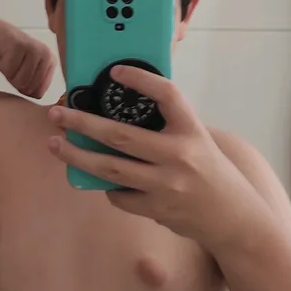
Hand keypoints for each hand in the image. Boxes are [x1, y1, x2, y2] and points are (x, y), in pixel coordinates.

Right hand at [0, 17, 55, 99]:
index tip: (20, 74)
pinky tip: (2, 54)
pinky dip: (1, 65)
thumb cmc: (7, 56)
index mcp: (50, 62)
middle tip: (12, 65)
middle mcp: (46, 54)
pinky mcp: (19, 45)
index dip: (24, 89)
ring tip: (8, 59)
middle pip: (29, 88)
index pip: (39, 93)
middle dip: (15, 81)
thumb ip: (34, 86)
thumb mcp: (25, 74)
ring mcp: (34, 48)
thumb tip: (38, 96)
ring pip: (20, 81)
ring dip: (8, 73)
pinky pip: (9, 70)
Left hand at [47, 64, 265, 248]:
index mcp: (192, 131)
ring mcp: (166, 185)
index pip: (167, 95)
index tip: (116, 71)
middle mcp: (179, 155)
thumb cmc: (213, 175)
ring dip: (77, 155)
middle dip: (81, 123)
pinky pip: (119, 195)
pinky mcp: (156, 208)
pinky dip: (106, 186)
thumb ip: (169, 127)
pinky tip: (98, 178)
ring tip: (55, 144)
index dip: (141, 79)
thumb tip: (125, 110)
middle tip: (57, 114)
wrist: (234, 219)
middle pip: (120, 135)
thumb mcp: (199, 141)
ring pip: (109, 169)